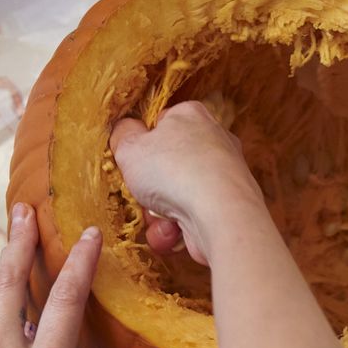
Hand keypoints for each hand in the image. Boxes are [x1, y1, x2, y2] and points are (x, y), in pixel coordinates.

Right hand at [110, 100, 263, 264]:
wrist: (220, 215)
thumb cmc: (175, 172)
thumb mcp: (130, 147)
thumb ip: (122, 135)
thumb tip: (123, 130)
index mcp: (191, 116)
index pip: (160, 124)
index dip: (141, 146)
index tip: (132, 162)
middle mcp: (213, 142)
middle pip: (166, 166)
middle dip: (149, 190)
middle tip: (143, 195)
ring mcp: (222, 176)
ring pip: (175, 196)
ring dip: (159, 214)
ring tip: (161, 218)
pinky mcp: (226, 206)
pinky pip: (190, 217)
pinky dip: (177, 228)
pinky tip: (176, 231)